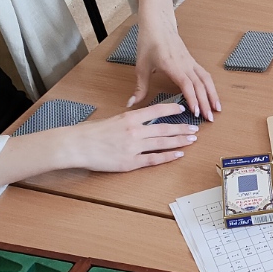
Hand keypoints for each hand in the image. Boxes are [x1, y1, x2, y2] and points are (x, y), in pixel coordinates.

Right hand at [56, 105, 198, 172]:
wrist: (77, 146)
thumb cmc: (90, 133)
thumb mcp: (112, 120)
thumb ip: (129, 121)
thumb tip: (141, 120)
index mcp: (129, 118)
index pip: (156, 111)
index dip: (171, 109)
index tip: (182, 109)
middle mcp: (134, 131)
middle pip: (164, 129)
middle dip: (182, 128)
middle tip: (195, 128)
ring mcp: (134, 148)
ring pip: (163, 144)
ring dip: (180, 141)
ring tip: (192, 140)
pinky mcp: (130, 162)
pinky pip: (153, 160)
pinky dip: (168, 157)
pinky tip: (178, 155)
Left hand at [132, 0, 219, 119]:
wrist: (158, 25)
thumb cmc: (149, 43)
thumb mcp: (141, 66)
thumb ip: (139, 87)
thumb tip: (131, 103)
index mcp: (172, 65)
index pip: (187, 84)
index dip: (192, 99)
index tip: (196, 112)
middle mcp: (184, 64)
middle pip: (199, 85)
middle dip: (206, 102)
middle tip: (210, 119)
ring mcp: (190, 62)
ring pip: (206, 79)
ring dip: (213, 94)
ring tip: (217, 109)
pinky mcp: (192, 61)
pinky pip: (205, 74)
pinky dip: (211, 86)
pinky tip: (213, 96)